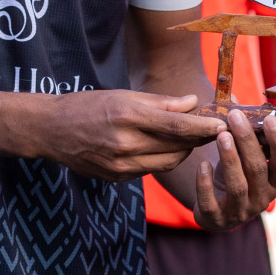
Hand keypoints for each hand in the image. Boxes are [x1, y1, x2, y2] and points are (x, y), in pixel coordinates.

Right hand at [26, 90, 223, 181]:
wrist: (52, 130)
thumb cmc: (90, 105)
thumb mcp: (124, 95)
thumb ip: (162, 102)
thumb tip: (193, 103)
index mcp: (128, 116)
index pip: (177, 126)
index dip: (204, 127)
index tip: (223, 124)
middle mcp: (125, 144)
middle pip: (176, 147)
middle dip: (198, 139)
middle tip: (213, 129)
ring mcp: (120, 165)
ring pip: (167, 163)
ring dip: (183, 151)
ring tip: (190, 137)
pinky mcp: (117, 178)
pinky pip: (150, 170)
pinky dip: (162, 159)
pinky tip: (162, 147)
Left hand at [193, 109, 275, 231]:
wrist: (216, 210)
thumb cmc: (235, 174)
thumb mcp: (245, 155)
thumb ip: (244, 129)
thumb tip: (232, 97)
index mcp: (275, 181)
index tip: (270, 117)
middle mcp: (262, 198)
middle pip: (258, 169)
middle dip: (247, 141)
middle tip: (235, 116)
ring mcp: (240, 211)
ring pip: (237, 185)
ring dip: (229, 158)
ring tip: (220, 134)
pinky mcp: (216, 219)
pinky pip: (211, 202)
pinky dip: (205, 183)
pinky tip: (202, 164)